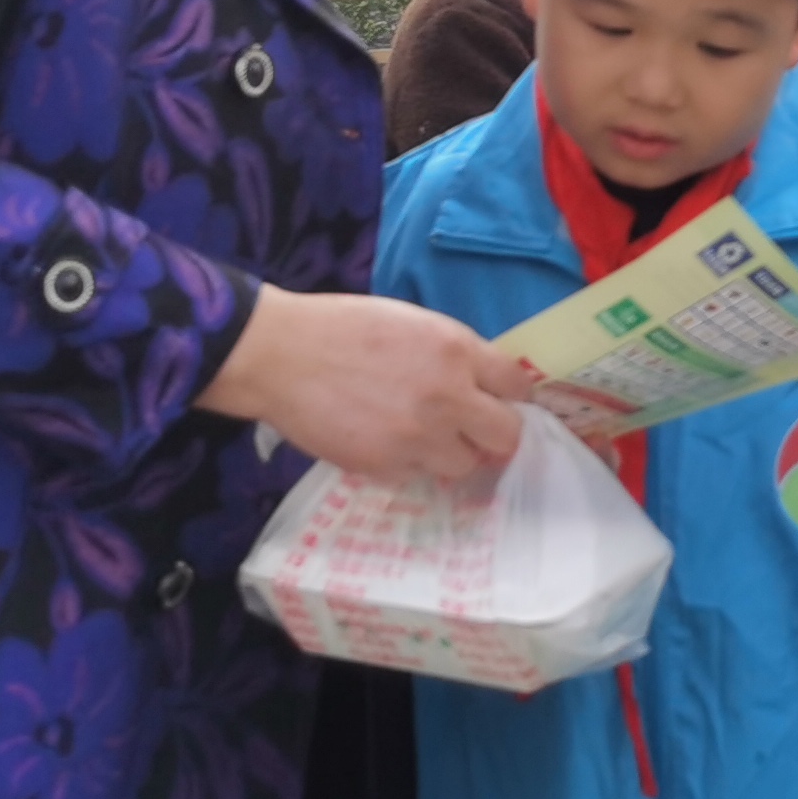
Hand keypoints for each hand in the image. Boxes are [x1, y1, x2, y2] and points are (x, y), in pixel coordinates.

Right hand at [197, 286, 534, 481]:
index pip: (517, 385)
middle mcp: (448, 397)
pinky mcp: (387, 467)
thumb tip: (483, 383)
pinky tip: (386, 441)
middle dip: (494, 435)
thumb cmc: (342, 327)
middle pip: (506, 436)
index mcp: (456, 351)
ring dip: (451, 454)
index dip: (511, 396)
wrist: (280, 355)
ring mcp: (418, 438)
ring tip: (421, 437)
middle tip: (474, 431)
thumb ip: (454, 354)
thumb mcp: (412, 323)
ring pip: (465, 465)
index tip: (499, 401)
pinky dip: (410, 464)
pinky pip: (419, 475)